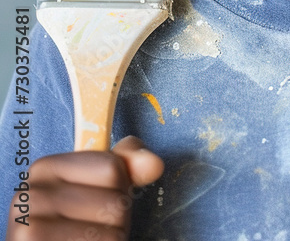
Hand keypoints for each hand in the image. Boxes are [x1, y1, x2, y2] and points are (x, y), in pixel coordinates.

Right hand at [6, 136, 163, 238]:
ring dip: (111, 240)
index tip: (95, 203)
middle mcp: (30, 196)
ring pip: (113, 232)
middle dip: (116, 222)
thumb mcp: (96, 189)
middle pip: (115, 202)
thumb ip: (124, 167)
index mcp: (44, 170)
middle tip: (91, 230)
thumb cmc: (73, 228)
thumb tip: (154, 163)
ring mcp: (30, 229)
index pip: (112, 167)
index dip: (118, 188)